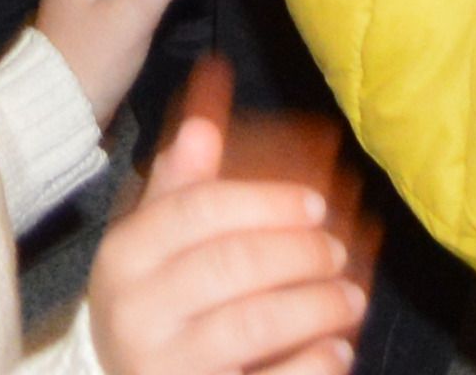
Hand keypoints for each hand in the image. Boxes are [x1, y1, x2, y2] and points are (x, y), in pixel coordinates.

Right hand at [83, 76, 368, 374]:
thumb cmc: (152, 305)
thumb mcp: (150, 246)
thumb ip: (180, 189)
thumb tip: (202, 125)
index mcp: (125, 257)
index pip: (197, 211)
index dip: (263, 201)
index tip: (314, 203)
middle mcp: (137, 311)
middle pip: (231, 264)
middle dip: (297, 252)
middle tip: (336, 250)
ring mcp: (168, 365)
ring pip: (255, 324)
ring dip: (316, 305)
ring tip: (350, 297)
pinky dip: (313, 364)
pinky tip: (337, 350)